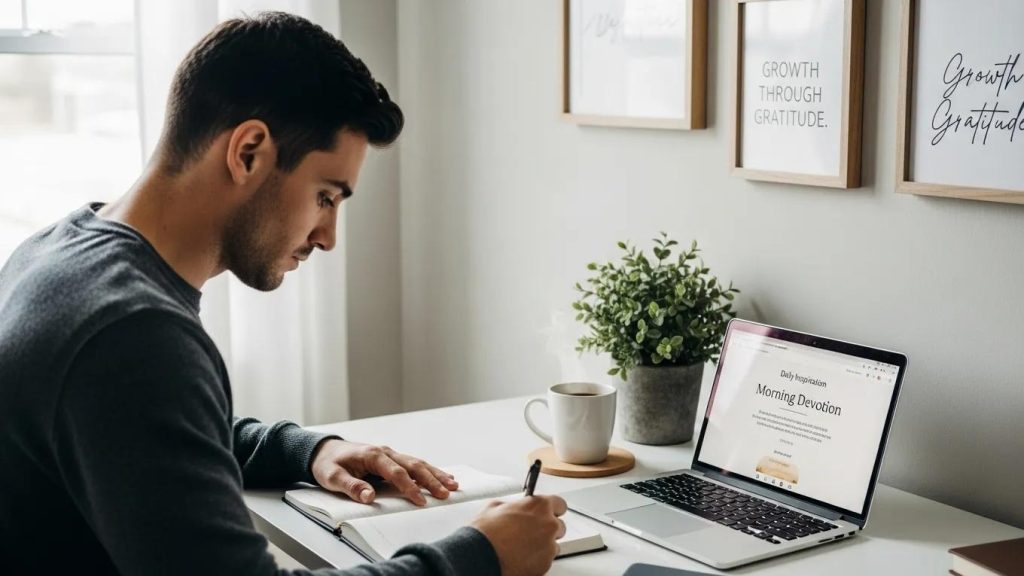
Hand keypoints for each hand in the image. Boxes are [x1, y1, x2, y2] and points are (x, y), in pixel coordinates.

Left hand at [310, 439, 457, 505]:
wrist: (323, 450)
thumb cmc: (328, 464)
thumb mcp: (332, 477)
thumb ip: (351, 486)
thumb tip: (369, 497)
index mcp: (372, 455)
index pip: (395, 472)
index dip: (409, 487)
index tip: (420, 500)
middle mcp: (385, 452)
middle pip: (413, 466)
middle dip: (431, 480)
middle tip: (446, 493)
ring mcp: (390, 454)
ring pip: (417, 463)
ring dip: (435, 474)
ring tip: (452, 484)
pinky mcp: (391, 459)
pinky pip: (413, 465)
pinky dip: (429, 471)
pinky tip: (441, 477)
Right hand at [471, 496, 566, 575]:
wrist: (481, 557)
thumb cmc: (487, 533)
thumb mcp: (494, 507)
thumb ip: (511, 505)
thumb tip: (512, 508)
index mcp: (539, 506)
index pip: (559, 503)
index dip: (551, 508)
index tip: (547, 512)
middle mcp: (549, 525)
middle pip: (559, 526)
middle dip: (547, 528)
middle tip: (530, 532)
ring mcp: (549, 546)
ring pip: (553, 545)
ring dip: (542, 545)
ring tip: (522, 547)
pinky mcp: (545, 564)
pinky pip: (546, 559)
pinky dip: (537, 558)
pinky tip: (521, 557)